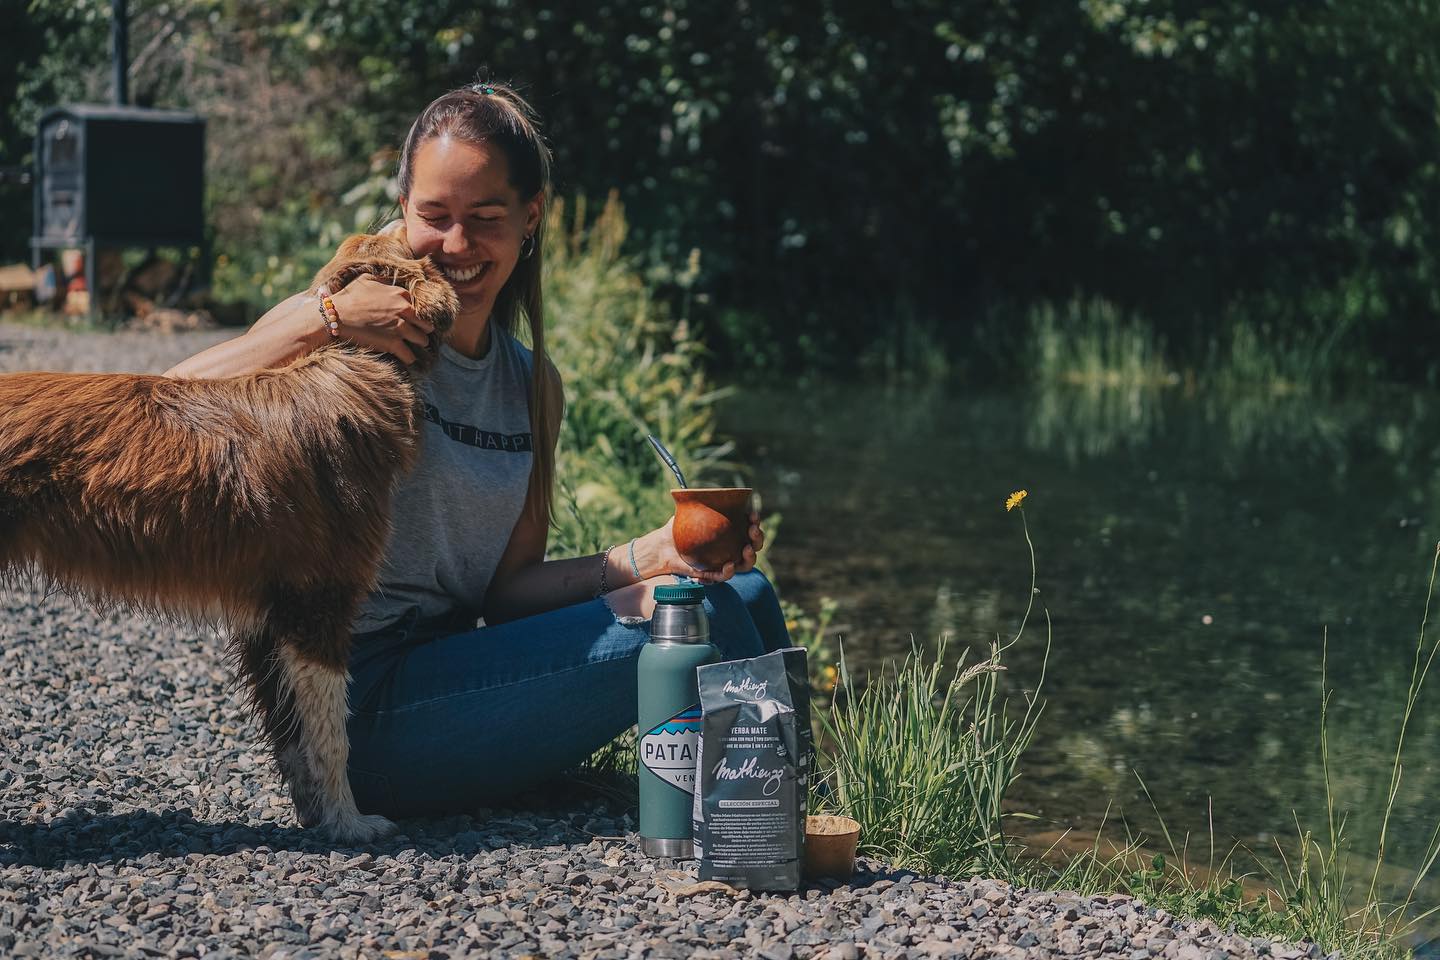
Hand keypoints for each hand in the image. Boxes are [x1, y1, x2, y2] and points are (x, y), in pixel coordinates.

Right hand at [327, 274, 434, 364]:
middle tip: (417, 336)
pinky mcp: (394, 343)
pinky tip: (407, 359)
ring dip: (418, 345)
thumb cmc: (348, 297)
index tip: (410, 321)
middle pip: (425, 324)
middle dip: (421, 330)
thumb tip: (387, 279)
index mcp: (400, 294)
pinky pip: (410, 355)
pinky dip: (409, 358)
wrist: (335, 316)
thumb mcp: (366, 280)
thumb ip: (382, 280)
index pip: (418, 307)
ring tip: (412, 347)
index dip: (414, 315)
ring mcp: (400, 327)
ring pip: (422, 340)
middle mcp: (404, 309)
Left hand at [635, 510, 764, 583]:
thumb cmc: (678, 528)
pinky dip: (728, 571)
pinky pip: (724, 576)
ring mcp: (724, 562)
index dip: (755, 522)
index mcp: (731, 532)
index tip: (753, 515)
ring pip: (745, 564)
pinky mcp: (713, 574)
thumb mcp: (689, 511)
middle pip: (753, 546)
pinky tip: (729, 565)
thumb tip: (702, 491)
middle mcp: (731, 548)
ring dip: (750, 557)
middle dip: (758, 538)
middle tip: (752, 530)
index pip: (749, 527)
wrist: (663, 547)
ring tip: (746, 549)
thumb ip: (699, 501)